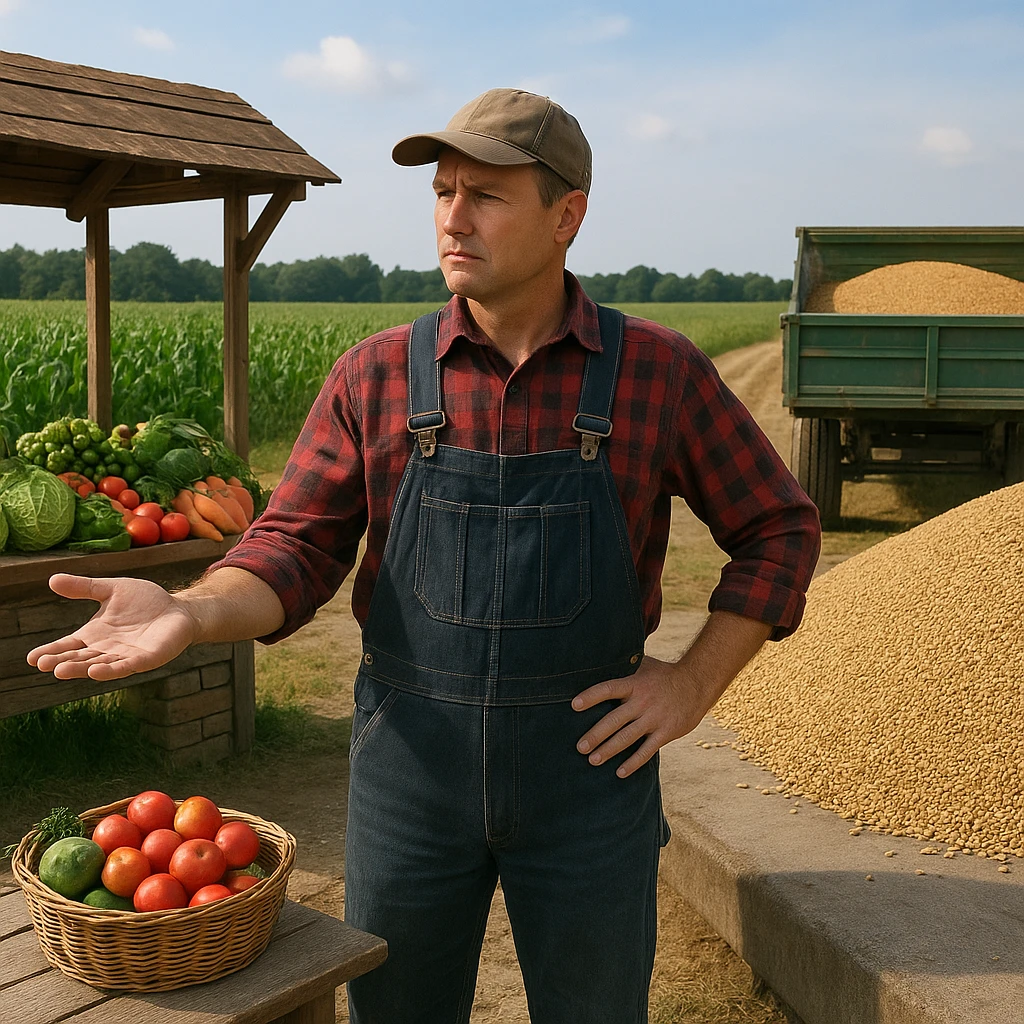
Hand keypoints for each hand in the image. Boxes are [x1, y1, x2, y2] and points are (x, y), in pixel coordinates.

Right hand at [27, 574, 198, 681]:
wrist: (178, 609)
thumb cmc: (145, 602)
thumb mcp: (111, 590)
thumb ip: (84, 587)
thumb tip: (52, 579)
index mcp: (95, 635)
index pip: (69, 645)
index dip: (51, 652)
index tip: (32, 658)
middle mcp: (107, 649)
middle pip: (81, 658)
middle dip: (63, 662)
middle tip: (44, 665)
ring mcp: (126, 656)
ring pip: (100, 665)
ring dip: (82, 669)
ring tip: (61, 671)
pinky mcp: (147, 659)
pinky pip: (127, 666)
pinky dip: (111, 670)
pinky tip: (96, 671)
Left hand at [572, 611, 773, 777]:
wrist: (697, 683)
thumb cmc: (664, 674)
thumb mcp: (644, 665)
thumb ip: (624, 666)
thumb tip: (600, 659)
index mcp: (634, 684)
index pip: (608, 689)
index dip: (591, 697)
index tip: (574, 706)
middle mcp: (642, 702)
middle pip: (614, 720)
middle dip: (595, 735)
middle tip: (579, 747)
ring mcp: (654, 719)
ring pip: (627, 738)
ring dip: (609, 750)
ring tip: (592, 760)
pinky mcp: (665, 732)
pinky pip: (647, 751)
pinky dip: (633, 763)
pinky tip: (620, 772)